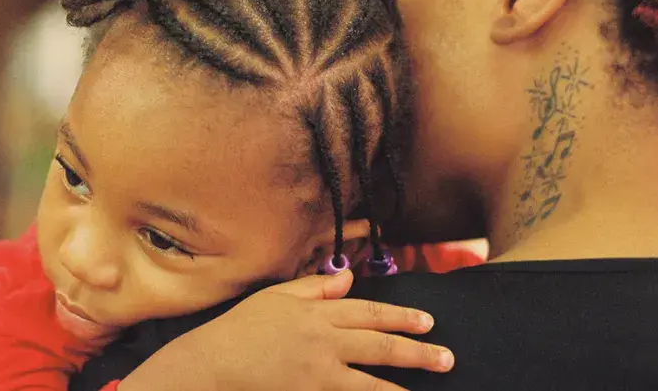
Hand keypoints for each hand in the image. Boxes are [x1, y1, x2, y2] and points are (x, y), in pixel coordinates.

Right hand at [120, 270, 452, 390]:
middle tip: (447, 359)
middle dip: (418, 352)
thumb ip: (316, 287)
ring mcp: (316, 376)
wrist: (210, 365)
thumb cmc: (240, 329)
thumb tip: (348, 278)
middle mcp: (323, 343)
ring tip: (427, 389)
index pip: (371, 313)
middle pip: (380, 348)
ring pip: (370, 383)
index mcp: (318, 314)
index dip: (402, 317)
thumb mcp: (276, 297)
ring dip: (401, 387)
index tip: (428, 321)